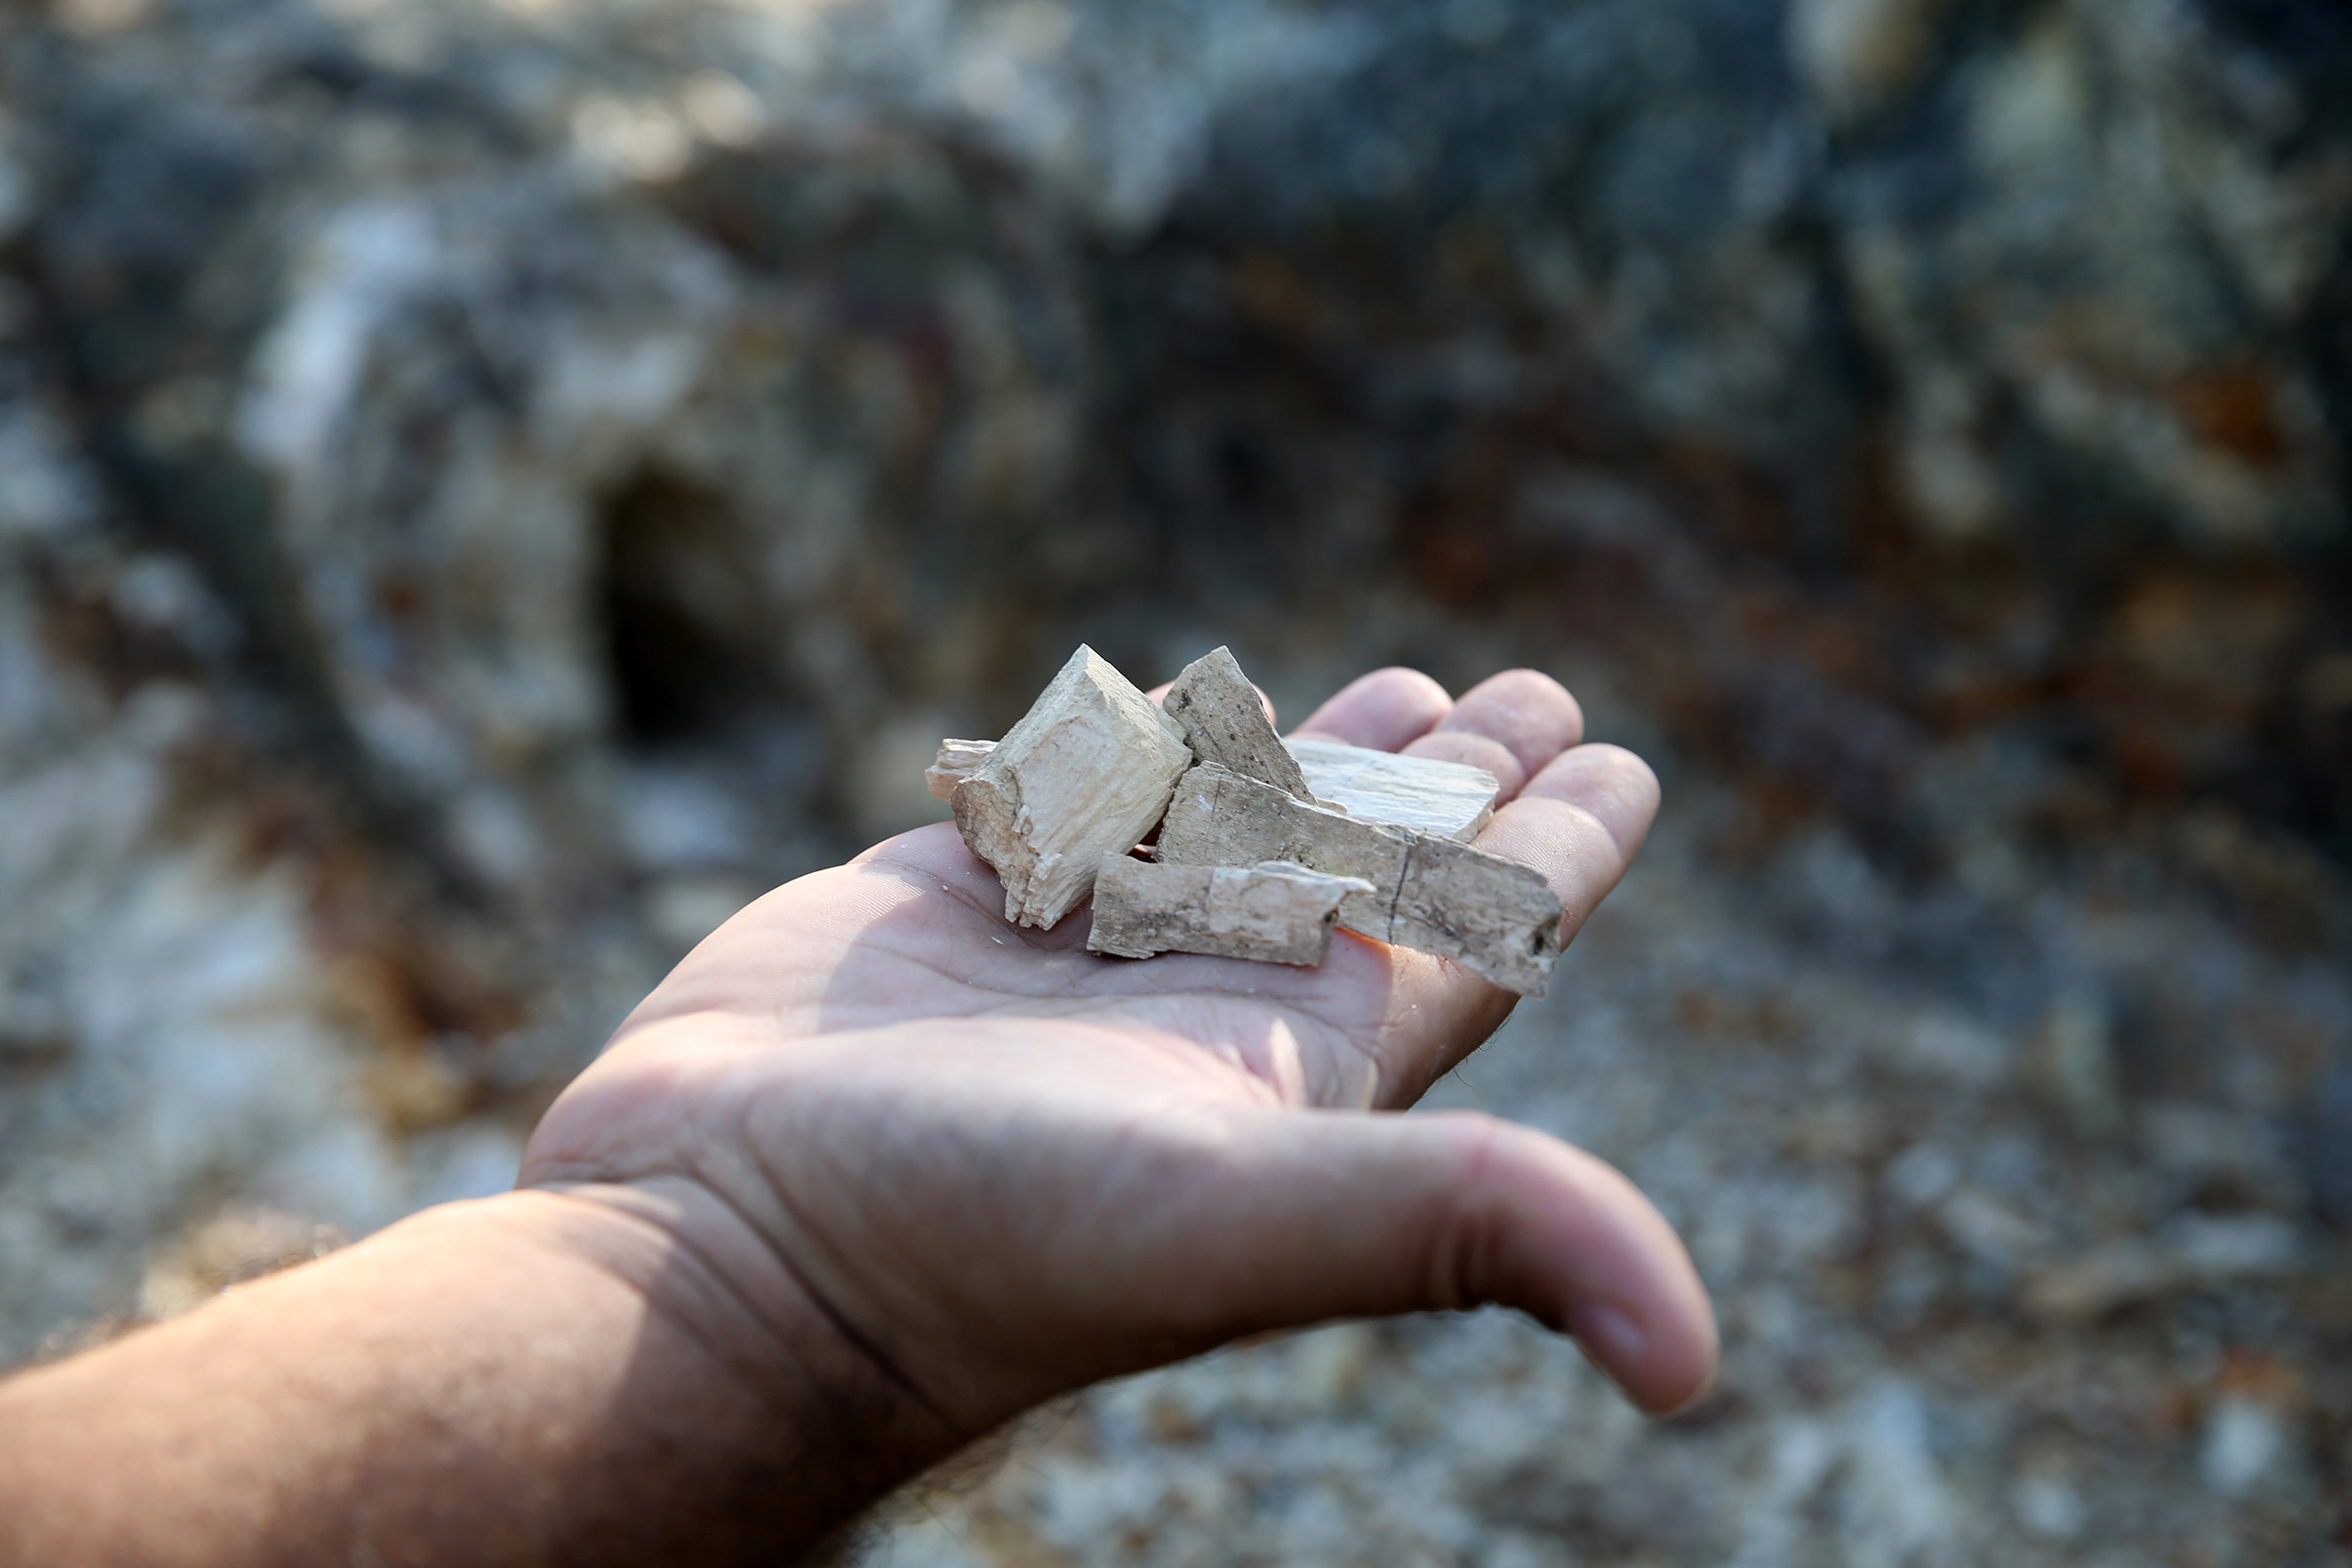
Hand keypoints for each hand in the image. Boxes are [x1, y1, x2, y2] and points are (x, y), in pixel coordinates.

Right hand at [520, 667, 1715, 1456]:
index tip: (1623, 764)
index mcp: (1303, 1052)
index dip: (1560, 850)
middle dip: (1466, 779)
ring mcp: (1077, 947)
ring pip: (1234, 821)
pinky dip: (1142, 749)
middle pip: (1378, 863)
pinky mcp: (951, 897)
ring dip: (1329, 754)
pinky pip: (1080, 798)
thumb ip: (1465, 1225)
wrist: (719, 1248)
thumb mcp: (1244, 1218)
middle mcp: (1205, 997)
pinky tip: (1188, 712)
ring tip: (1411, 685)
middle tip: (1539, 694)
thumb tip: (1696, 1367)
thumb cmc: (973, 1243)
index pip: (1475, 932)